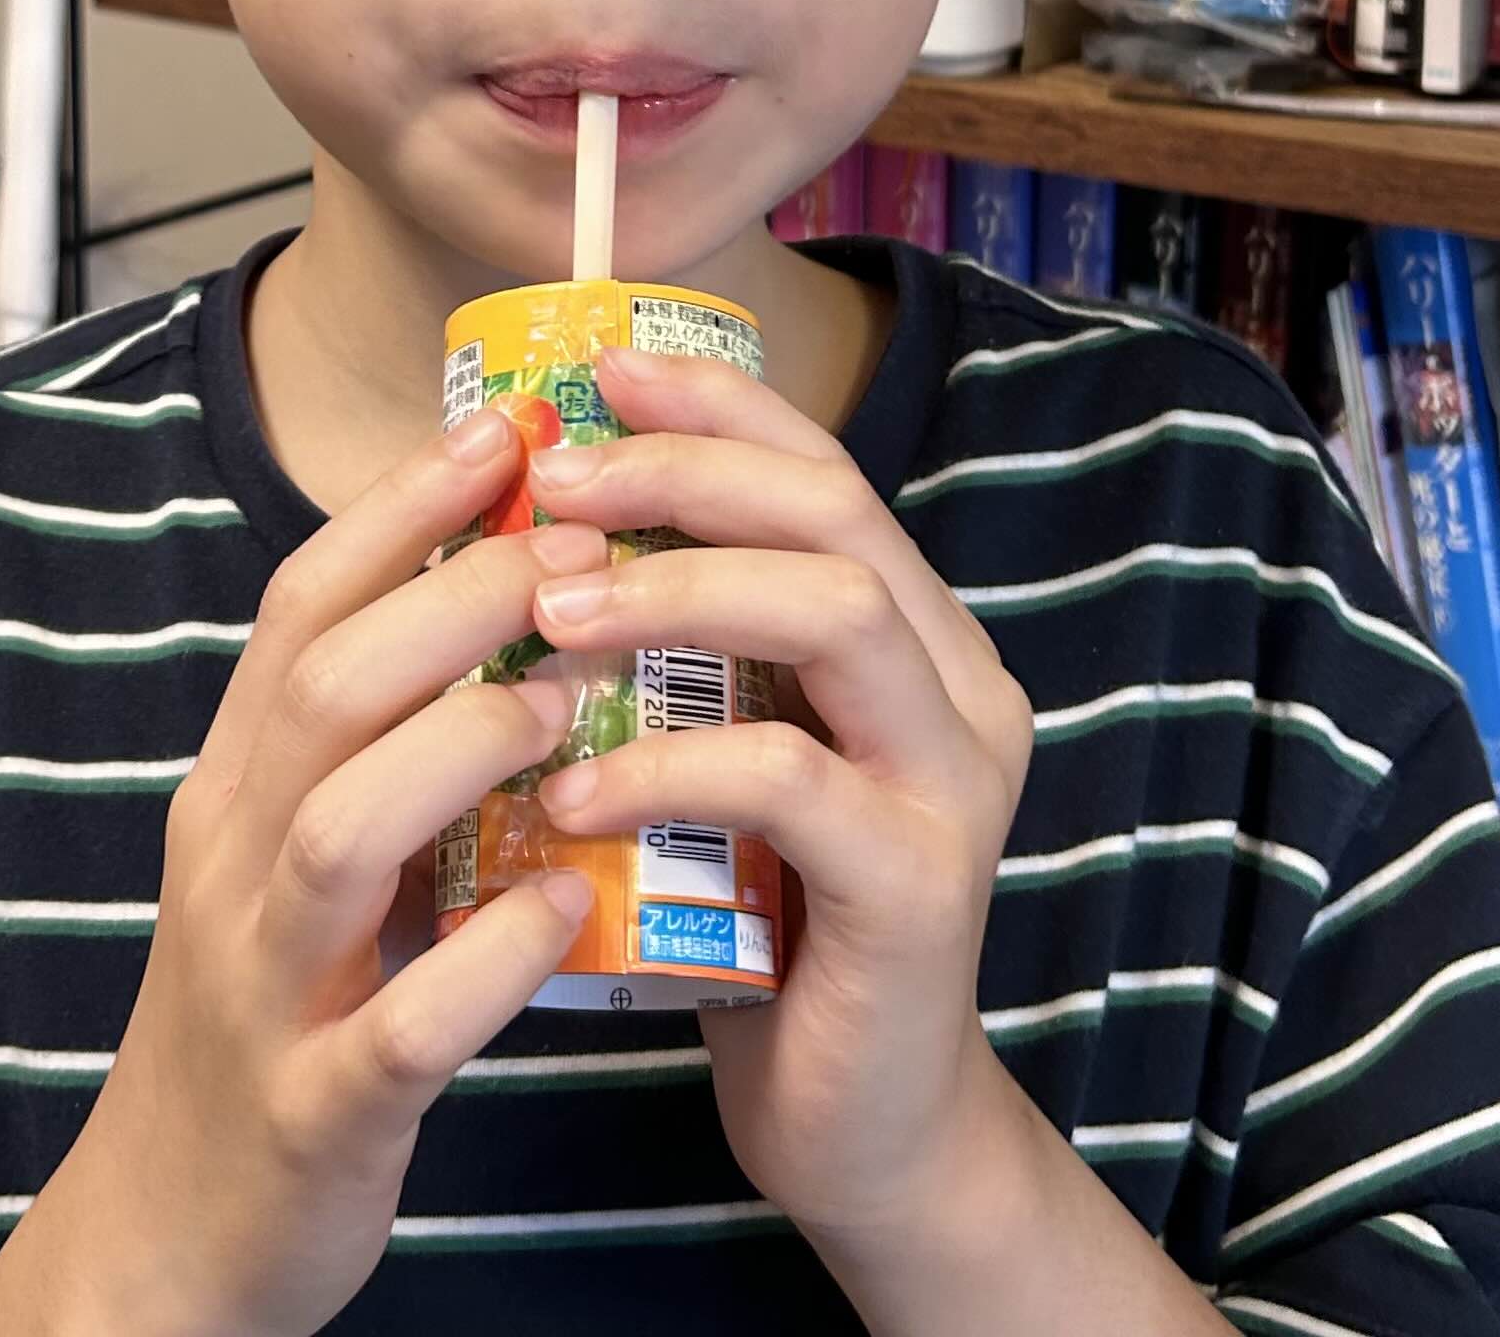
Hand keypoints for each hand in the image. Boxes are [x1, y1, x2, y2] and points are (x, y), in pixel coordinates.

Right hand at [0, 408, 607, 1336]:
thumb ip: (368, 740)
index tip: (504, 427)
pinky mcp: (317, 1111)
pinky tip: (567, 907)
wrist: (167, 1237)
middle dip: (453, 598)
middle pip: (323, 690)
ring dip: (468, 746)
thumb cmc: (272, 1009)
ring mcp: (269, 988)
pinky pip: (401, 1024)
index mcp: (234, 787)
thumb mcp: (290, 851)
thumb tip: (493, 593)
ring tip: (576, 700)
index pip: (298, 611)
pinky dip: (486, 960)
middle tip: (580, 545)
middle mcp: (234, 863)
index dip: (398, 508)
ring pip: (346, 831)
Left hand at [518, 345, 1035, 1272]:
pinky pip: (788, 778)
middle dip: (682, 475)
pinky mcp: (919, 887)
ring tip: (547, 612)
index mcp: (913, 633)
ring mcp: (952, 784)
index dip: (718, 406)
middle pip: (831, 513)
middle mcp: (957, 685)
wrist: (858, 1129)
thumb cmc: (760, 919)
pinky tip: (566, 789)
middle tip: (552, 483)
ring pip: (831, 613)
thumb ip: (681, 640)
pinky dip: (664, 763)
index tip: (602, 370)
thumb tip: (542, 506)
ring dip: (672, 592)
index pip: (823, 469)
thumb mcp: (719, 745)